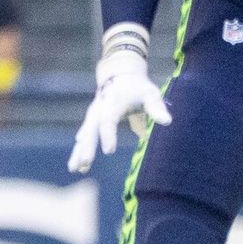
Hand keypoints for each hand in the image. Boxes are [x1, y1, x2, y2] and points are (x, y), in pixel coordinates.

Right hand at [67, 38, 169, 173]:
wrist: (120, 74)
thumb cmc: (138, 87)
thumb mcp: (150, 94)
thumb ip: (157, 108)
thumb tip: (167, 122)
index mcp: (113, 102)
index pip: (108, 120)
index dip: (108, 135)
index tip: (109, 151)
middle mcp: (100, 109)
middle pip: (91, 129)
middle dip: (88, 146)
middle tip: (86, 163)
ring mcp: (93, 115)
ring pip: (85, 134)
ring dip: (80, 151)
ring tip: (75, 168)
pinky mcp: (91, 121)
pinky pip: (85, 136)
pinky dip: (80, 150)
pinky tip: (77, 165)